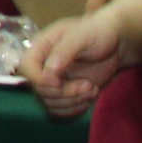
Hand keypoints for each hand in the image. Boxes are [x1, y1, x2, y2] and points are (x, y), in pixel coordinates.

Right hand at [25, 4, 128, 120]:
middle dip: (65, 93)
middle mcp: (43, 67)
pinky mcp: (65, 94)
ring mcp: (54, 82)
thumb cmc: (97, 32)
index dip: (39, 80)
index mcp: (40, 48)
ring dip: (73, 101)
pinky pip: (60, 110)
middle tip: (88, 85)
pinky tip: (90, 96)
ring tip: (92, 88)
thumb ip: (64, 50)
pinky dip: (75, 109)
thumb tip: (49, 71)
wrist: (115, 44)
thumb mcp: (82, 35)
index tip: (59, 82)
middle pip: (39, 90)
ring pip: (50, 103)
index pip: (26, 68)